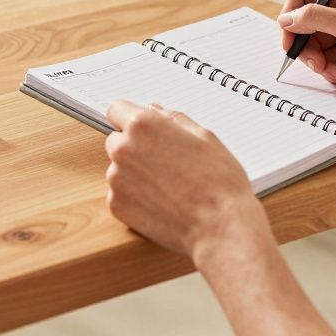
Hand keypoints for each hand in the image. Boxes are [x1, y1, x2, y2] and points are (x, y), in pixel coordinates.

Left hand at [104, 101, 266, 260]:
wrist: (220, 226)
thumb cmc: (219, 181)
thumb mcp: (204, 137)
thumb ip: (174, 120)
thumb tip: (157, 112)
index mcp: (142, 125)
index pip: (116, 109)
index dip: (130, 118)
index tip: (140, 129)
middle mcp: (123, 149)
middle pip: (116, 141)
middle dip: (133, 147)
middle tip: (163, 162)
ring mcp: (116, 179)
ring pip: (118, 170)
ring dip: (134, 174)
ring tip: (168, 187)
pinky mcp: (117, 206)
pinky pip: (120, 195)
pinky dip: (135, 198)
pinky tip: (161, 203)